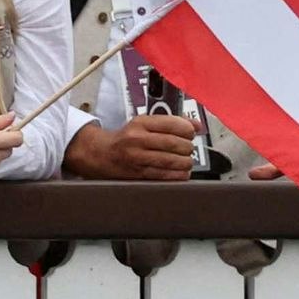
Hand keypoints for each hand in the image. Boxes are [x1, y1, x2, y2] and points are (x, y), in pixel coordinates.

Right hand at [68, 114, 198, 180]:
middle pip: (175, 143)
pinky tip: (181, 172)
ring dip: (185, 162)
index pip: (173, 124)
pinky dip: (178, 175)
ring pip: (172, 161)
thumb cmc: (127, 138)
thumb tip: (198, 126)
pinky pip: (165, 176)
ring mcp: (137, 158)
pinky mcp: (138, 174)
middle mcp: (138, 139)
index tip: (190, 134)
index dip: (188, 130)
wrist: (100, 154)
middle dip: (188, 148)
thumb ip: (172, 122)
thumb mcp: (145, 124)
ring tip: (185, 161)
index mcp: (141, 123)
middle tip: (187, 149)